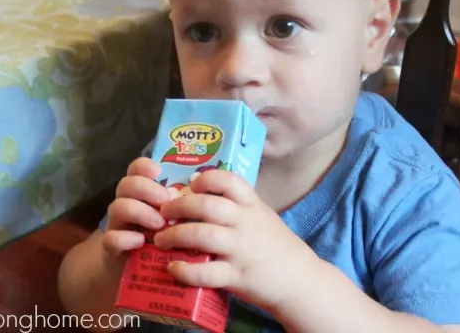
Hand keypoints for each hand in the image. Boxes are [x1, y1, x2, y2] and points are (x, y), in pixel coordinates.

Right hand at [102, 157, 171, 257]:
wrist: (133, 267)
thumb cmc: (157, 236)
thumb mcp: (169, 218)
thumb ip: (175, 206)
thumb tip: (183, 197)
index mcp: (139, 193)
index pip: (136, 169)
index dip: (144, 166)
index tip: (158, 172)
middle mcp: (125, 203)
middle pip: (126, 184)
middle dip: (147, 189)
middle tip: (165, 203)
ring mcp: (116, 224)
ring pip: (118, 207)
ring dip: (141, 212)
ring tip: (159, 224)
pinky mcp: (111, 247)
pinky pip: (111, 238)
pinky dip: (127, 238)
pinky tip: (141, 242)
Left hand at [154, 169, 316, 312]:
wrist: (299, 279)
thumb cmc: (274, 245)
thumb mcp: (260, 215)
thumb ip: (236, 205)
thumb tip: (197, 192)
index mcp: (252, 205)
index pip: (228, 180)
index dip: (205, 179)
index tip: (191, 185)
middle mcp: (246, 223)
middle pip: (206, 206)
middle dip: (178, 207)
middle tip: (162, 212)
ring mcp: (241, 250)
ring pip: (201, 235)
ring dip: (174, 236)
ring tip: (160, 239)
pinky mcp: (237, 276)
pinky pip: (206, 273)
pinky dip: (185, 270)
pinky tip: (173, 267)